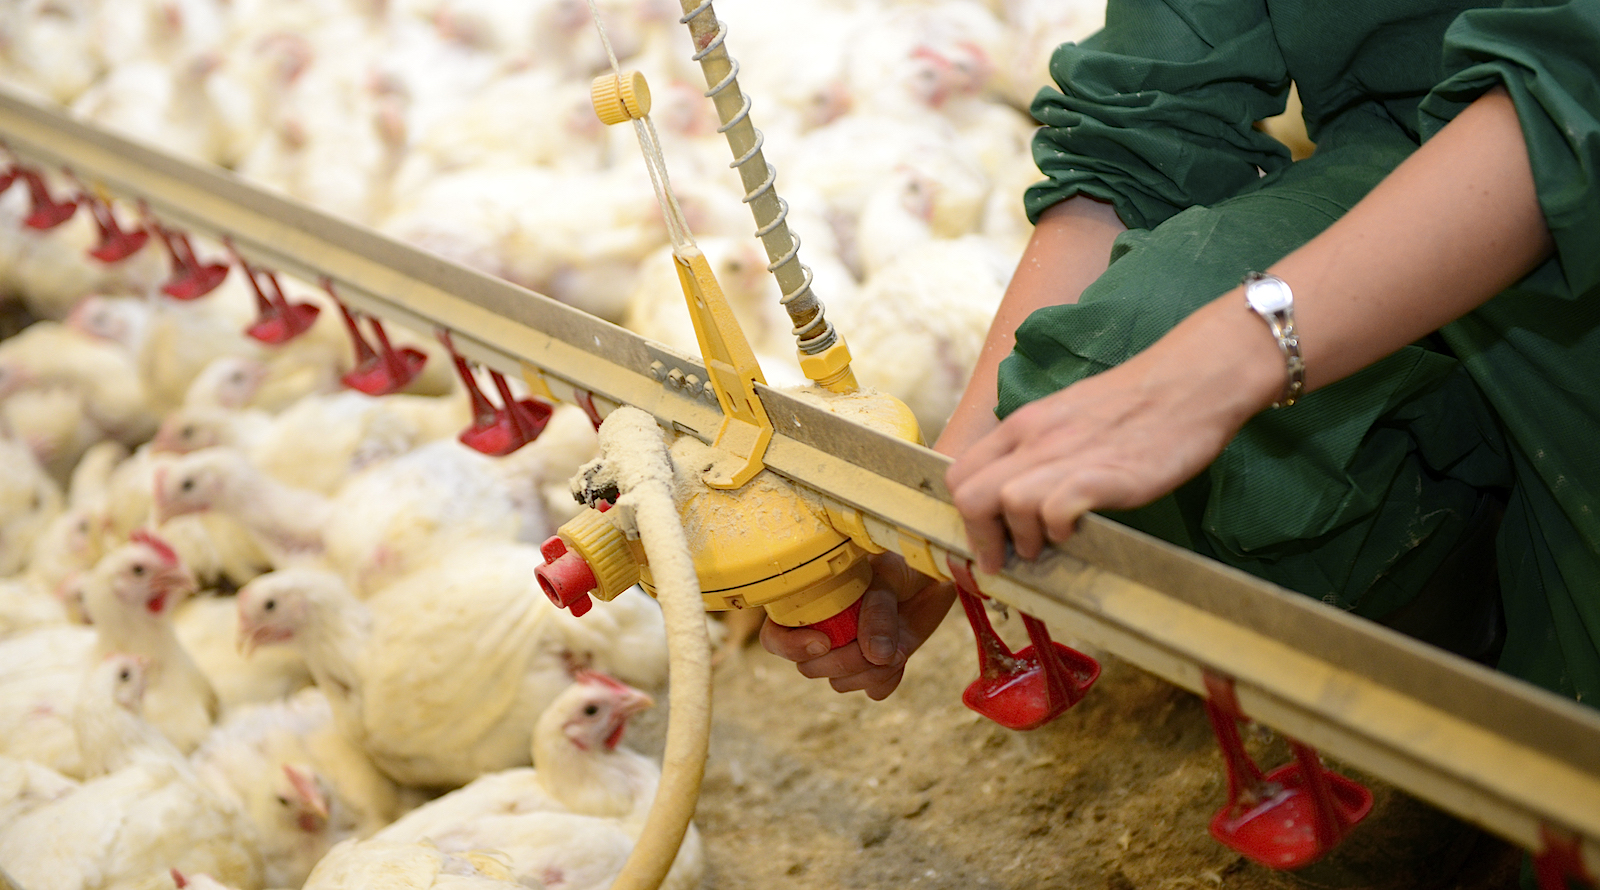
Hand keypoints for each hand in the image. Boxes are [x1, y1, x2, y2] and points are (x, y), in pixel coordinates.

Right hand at [760, 551, 956, 699]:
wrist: (935, 578)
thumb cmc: (904, 565)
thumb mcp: (888, 576)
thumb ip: (877, 611)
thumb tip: (875, 655)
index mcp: (811, 602)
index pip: (775, 636)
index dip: (789, 646)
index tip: (824, 641)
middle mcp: (824, 630)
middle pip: (808, 667)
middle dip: (843, 662)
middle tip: (876, 647)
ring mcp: (849, 652)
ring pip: (840, 683)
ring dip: (870, 671)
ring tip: (897, 647)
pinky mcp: (876, 668)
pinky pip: (873, 690)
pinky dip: (889, 678)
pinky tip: (902, 653)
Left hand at [945, 294, 1281, 573]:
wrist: (1191, 380)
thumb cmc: (1135, 403)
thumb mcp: (1068, 417)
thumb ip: (1038, 451)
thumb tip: (1017, 497)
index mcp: (1023, 425)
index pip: (959, 473)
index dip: (963, 517)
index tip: (983, 543)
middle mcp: (1035, 438)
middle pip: (969, 495)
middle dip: (979, 539)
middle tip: (1003, 561)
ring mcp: (1068, 455)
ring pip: (1006, 503)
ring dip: (1020, 539)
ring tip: (1045, 548)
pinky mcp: (1104, 474)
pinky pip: (1055, 508)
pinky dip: (1058, 530)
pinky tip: (1076, 532)